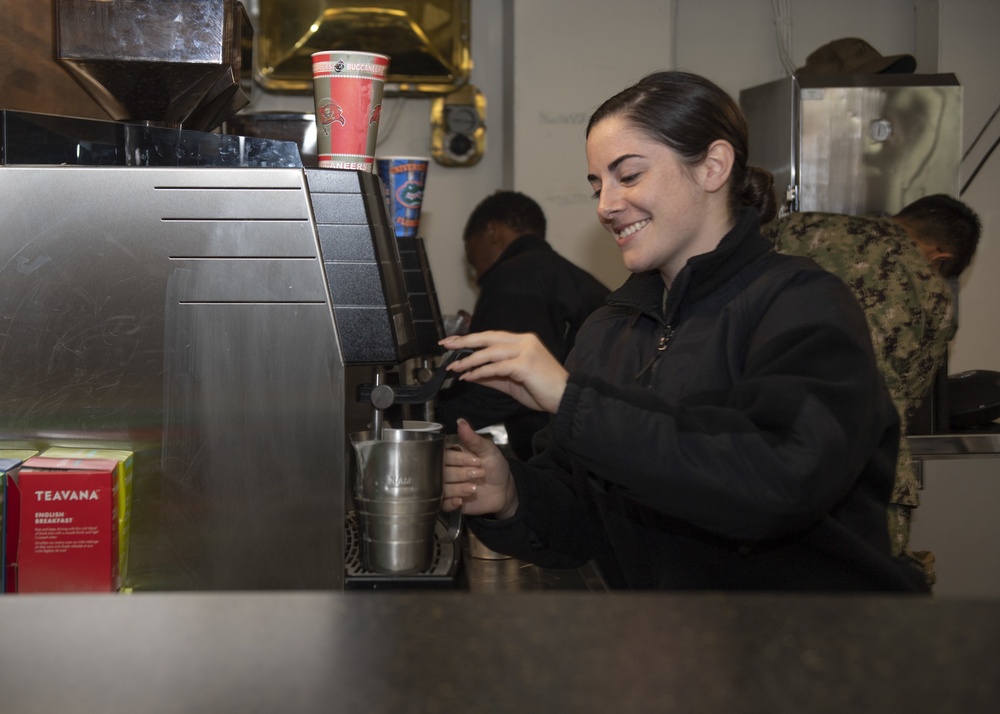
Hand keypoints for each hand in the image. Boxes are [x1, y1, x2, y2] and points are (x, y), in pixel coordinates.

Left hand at [439, 331, 568, 413]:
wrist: (565, 399)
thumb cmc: (542, 391)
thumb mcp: (511, 382)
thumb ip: (491, 376)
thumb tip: (469, 373)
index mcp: (523, 341)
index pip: (491, 337)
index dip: (471, 339)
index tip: (453, 343)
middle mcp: (524, 341)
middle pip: (488, 337)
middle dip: (465, 341)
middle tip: (446, 345)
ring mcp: (526, 351)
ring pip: (490, 352)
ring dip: (469, 360)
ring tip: (454, 368)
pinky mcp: (525, 364)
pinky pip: (497, 367)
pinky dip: (481, 372)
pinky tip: (470, 377)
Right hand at [442, 419, 517, 518]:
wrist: (504, 489)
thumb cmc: (495, 467)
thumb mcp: (488, 450)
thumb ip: (473, 439)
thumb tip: (461, 422)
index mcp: (453, 455)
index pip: (444, 455)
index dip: (458, 459)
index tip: (476, 461)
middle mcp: (447, 470)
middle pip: (441, 472)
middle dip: (460, 474)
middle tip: (478, 474)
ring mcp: (448, 486)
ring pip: (441, 488)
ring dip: (457, 488)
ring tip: (473, 488)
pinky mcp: (450, 501)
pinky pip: (442, 504)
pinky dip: (450, 503)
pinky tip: (460, 500)